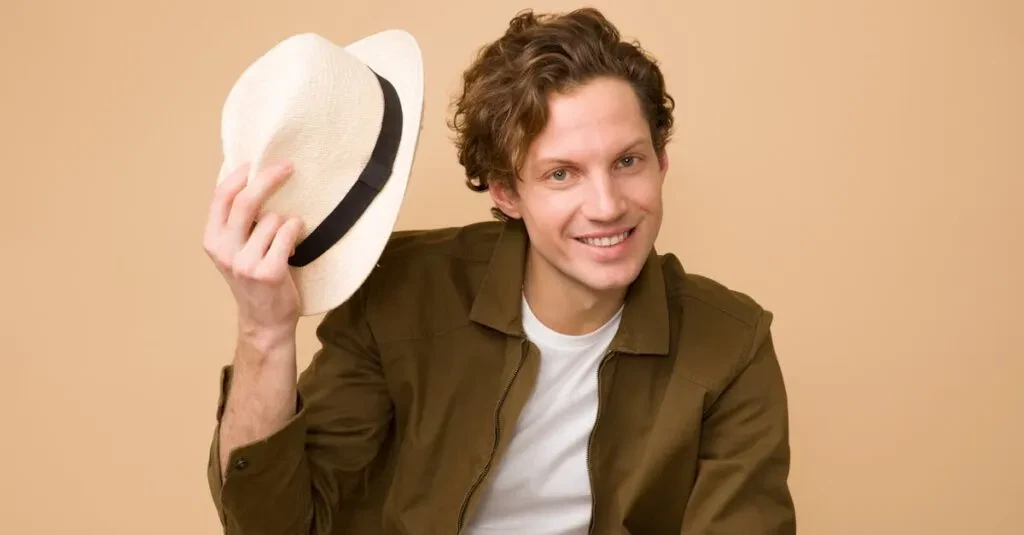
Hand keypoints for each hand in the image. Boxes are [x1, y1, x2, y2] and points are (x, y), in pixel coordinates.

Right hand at [203, 161, 304, 339]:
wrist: (265, 321)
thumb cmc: (254, 278)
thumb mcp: (234, 249)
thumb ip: (237, 222)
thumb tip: (249, 178)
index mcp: (212, 240)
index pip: (221, 197)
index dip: (238, 175)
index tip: (255, 162)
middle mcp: (225, 250)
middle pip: (246, 201)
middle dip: (269, 178)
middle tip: (288, 167)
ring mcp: (246, 263)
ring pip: (274, 218)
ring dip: (287, 223)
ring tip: (285, 241)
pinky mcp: (269, 272)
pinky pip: (288, 232)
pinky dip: (297, 231)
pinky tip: (294, 246)